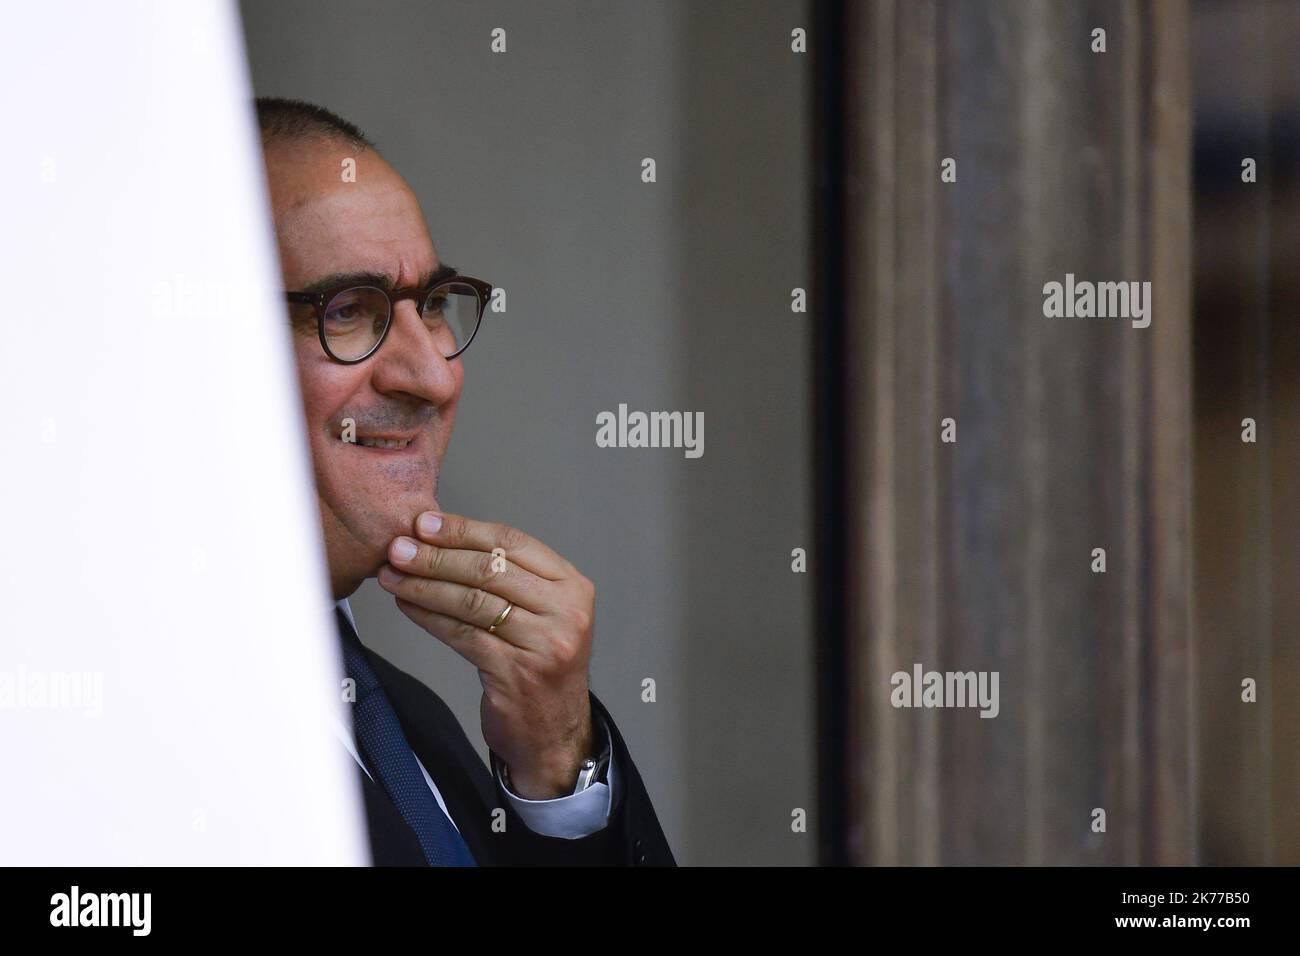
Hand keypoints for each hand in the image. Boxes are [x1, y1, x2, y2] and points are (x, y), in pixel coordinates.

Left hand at [377, 510, 594, 798]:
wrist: (555, 732)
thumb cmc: (539, 665)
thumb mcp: (541, 613)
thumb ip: (508, 578)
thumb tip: (441, 540)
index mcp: (572, 585)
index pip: (513, 543)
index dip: (464, 530)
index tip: (425, 524)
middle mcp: (566, 611)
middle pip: (490, 570)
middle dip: (437, 556)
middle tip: (398, 548)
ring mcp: (546, 643)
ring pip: (473, 601)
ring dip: (425, 586)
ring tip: (392, 576)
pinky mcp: (518, 672)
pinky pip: (463, 635)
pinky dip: (429, 618)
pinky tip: (408, 607)